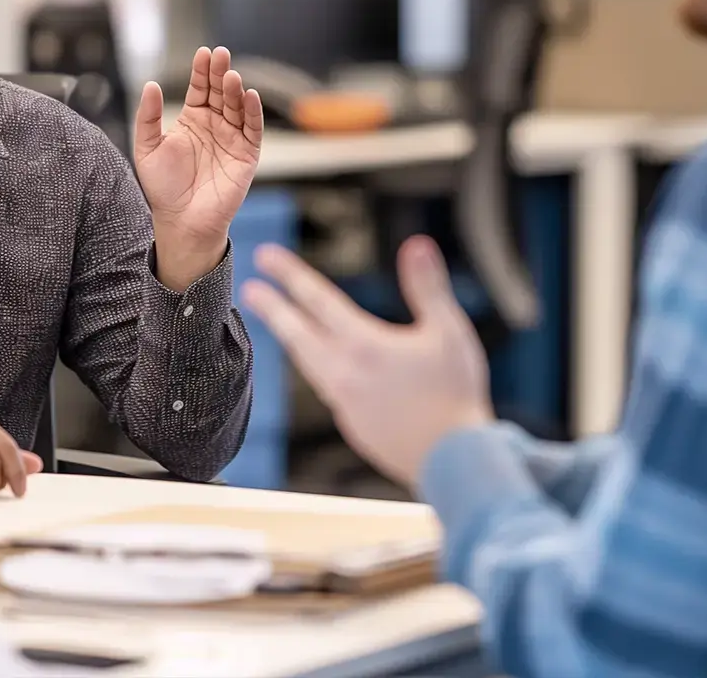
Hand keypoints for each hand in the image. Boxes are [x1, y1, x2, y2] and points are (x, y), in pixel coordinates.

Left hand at [135, 46, 262, 289]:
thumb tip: (151, 85)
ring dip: (236, 90)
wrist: (181, 220)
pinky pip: (252, 130)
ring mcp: (232, 139)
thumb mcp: (147, 147)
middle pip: (221, 92)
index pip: (200, 88)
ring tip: (231, 75)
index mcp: (193, 120)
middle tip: (221, 55)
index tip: (203, 53)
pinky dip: (253, 113)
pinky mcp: (246, 155)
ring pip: (237, 107)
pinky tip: (249, 96)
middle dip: (221, 73)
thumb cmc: (163, 188)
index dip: (202, 71)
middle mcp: (215, 126)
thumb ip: (148, 117)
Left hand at [240, 237, 493, 486]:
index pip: (319, 300)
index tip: (266, 256)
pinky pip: (325, 389)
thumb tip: (416, 245)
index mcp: (365, 345)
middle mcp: (345, 373)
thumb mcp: (449, 332)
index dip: (291, 275)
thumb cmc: (456, 394)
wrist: (454, 461)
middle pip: (298, 333)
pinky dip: (315, 369)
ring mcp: (345, 403)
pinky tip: (322, 367)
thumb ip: (428, 287)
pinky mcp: (353, 425)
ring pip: (308, 363)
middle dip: (274, 308)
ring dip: (292, 339)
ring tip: (281, 325)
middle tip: (250, 289)